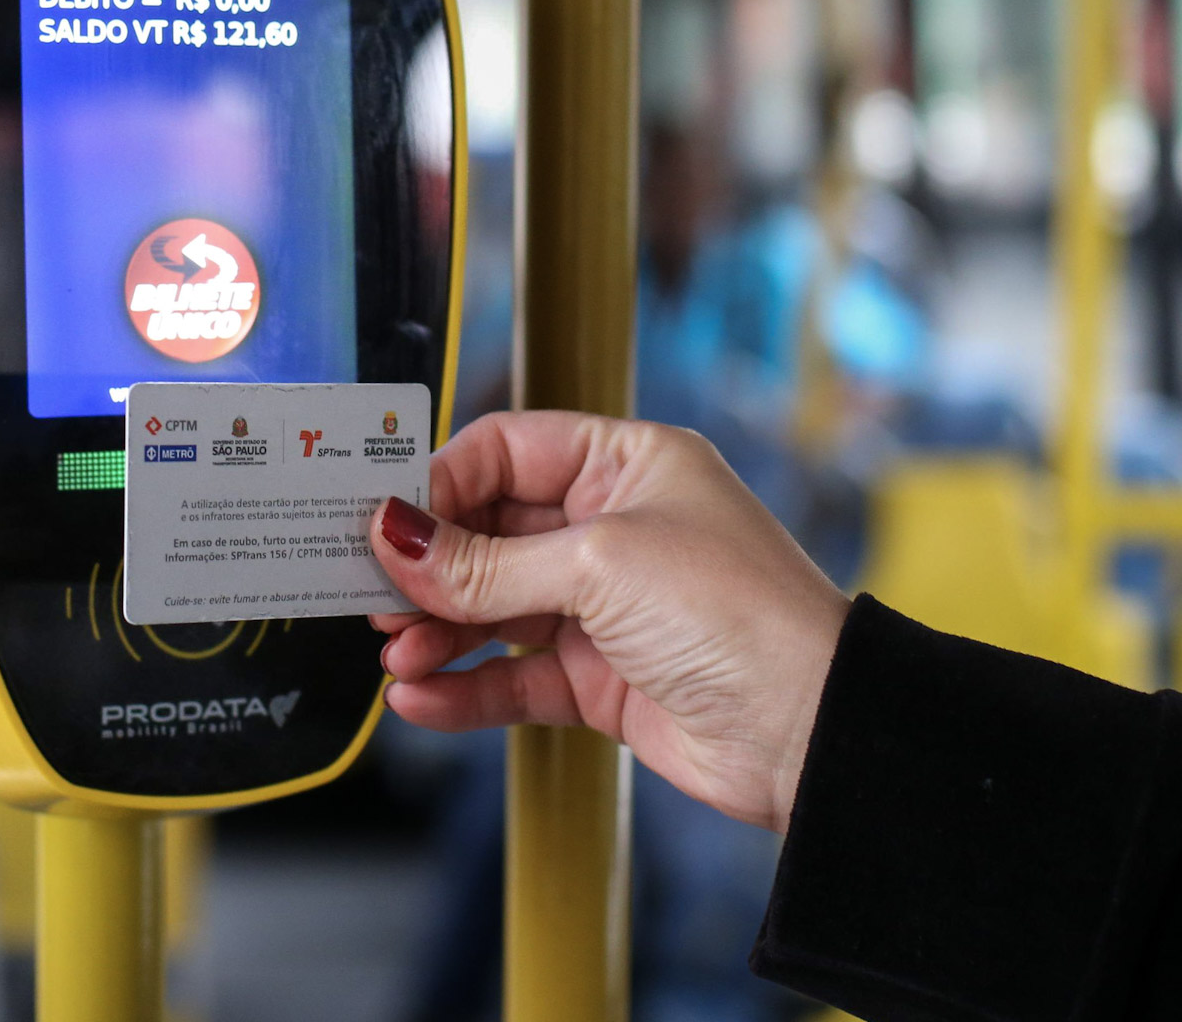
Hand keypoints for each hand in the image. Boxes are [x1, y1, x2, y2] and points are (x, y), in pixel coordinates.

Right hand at [369, 411, 848, 832]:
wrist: (810, 730)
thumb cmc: (738, 612)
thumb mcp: (601, 565)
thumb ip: (488, 561)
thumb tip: (395, 537)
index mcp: (627, 465)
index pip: (505, 453)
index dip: (440, 484)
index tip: (383, 521)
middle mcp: (614, 528)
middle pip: (489, 533)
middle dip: (428, 567)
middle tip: (370, 593)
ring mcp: (606, 607)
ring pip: (493, 609)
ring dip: (438, 631)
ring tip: (395, 653)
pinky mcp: (601, 679)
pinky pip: (513, 676)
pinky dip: (465, 687)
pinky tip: (421, 698)